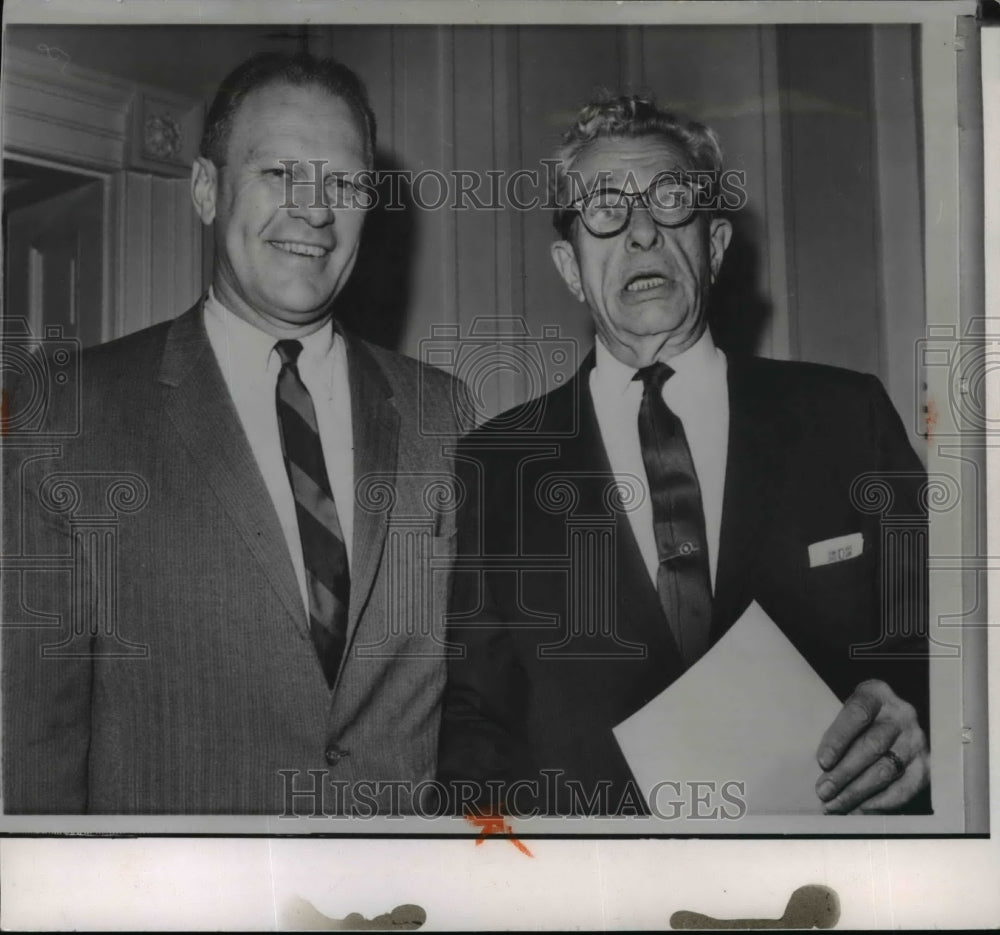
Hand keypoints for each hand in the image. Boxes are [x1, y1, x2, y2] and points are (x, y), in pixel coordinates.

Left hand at [815, 679, 928, 813]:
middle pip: (871, 746)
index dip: (839, 738)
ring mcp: (916, 740)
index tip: (823, 762)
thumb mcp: (847, 709)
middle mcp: (901, 715)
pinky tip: (859, 810)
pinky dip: (879, 803)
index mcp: (876, 694)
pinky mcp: (925, 765)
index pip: (857, 713)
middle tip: (823, 791)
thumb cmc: (860, 716)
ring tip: (835, 805)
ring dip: (857, 792)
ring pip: (885, 770)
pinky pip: (903, 789)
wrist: (894, 717)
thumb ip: (836, 731)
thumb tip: (822, 769)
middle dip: (844, 773)